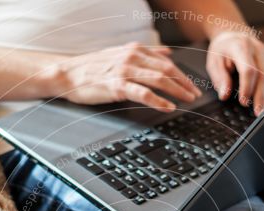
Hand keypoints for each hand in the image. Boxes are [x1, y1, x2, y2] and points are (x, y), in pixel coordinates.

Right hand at [55, 42, 200, 111]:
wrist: (68, 74)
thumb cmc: (92, 68)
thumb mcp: (121, 55)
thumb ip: (145, 55)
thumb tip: (167, 53)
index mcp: (135, 50)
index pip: (166, 61)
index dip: (182, 74)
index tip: (192, 85)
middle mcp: (131, 57)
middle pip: (167, 70)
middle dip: (184, 83)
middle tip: (195, 95)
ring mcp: (124, 71)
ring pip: (159, 79)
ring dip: (177, 91)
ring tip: (187, 100)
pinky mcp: (117, 85)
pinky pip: (143, 93)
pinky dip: (158, 100)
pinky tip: (168, 106)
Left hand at [206, 32, 263, 114]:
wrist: (234, 35)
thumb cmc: (223, 50)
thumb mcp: (214, 62)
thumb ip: (220, 78)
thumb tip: (224, 95)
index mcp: (242, 47)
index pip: (249, 69)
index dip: (247, 87)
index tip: (243, 102)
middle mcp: (259, 50)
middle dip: (262, 97)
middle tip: (259, 113)